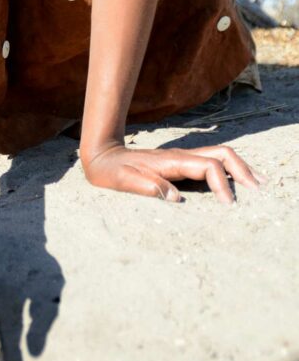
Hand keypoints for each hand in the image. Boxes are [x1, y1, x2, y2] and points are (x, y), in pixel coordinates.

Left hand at [82, 142, 263, 203]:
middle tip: (259, 191)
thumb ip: (146, 186)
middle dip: (243, 170)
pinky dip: (230, 171)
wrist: (102, 157)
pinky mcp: (182, 165)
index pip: (208, 167)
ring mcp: (183, 159)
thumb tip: (175, 198)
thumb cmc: (111, 173)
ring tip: (258, 186)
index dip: (222, 185)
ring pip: (221, 156)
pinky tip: (237, 184)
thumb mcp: (122, 181)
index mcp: (170, 162)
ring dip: (240, 168)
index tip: (229, 206)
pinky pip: (212, 164)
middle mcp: (181, 157)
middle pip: (222, 154)